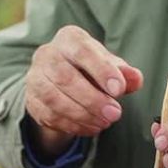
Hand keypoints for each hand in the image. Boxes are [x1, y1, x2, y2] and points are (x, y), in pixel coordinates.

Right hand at [25, 25, 142, 155]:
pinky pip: (50, 115)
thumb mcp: (111, 68)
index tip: (119, 90)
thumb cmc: (91, 71)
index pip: (82, 51)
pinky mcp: (32, 101)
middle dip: (92, 99)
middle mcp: (47, 54)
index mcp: (69, 39)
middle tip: (115, 114)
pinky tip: (91, 128)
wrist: (63, 84)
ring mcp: (35, 78)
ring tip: (105, 123)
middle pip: (65, 77)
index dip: (101, 71)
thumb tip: (135, 79)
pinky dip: (73, 125)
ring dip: (82, 114)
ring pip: (54, 98)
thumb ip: (124, 73)